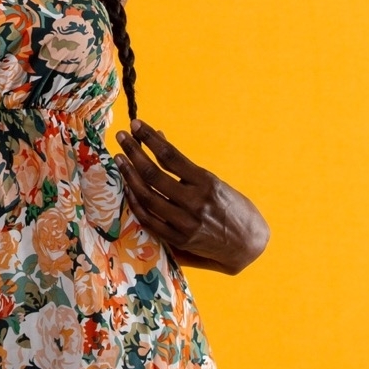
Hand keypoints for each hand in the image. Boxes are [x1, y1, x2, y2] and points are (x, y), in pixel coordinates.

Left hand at [113, 118, 269, 274]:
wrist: (248, 244)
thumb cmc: (233, 207)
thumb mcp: (213, 181)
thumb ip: (184, 165)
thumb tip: (159, 138)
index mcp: (206, 183)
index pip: (170, 156)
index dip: (150, 138)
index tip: (136, 124)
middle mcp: (195, 203)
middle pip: (153, 175)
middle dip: (134, 153)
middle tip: (121, 137)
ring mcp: (185, 223)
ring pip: (147, 197)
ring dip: (129, 175)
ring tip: (120, 159)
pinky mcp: (178, 240)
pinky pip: (148, 219)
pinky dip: (135, 202)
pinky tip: (128, 187)